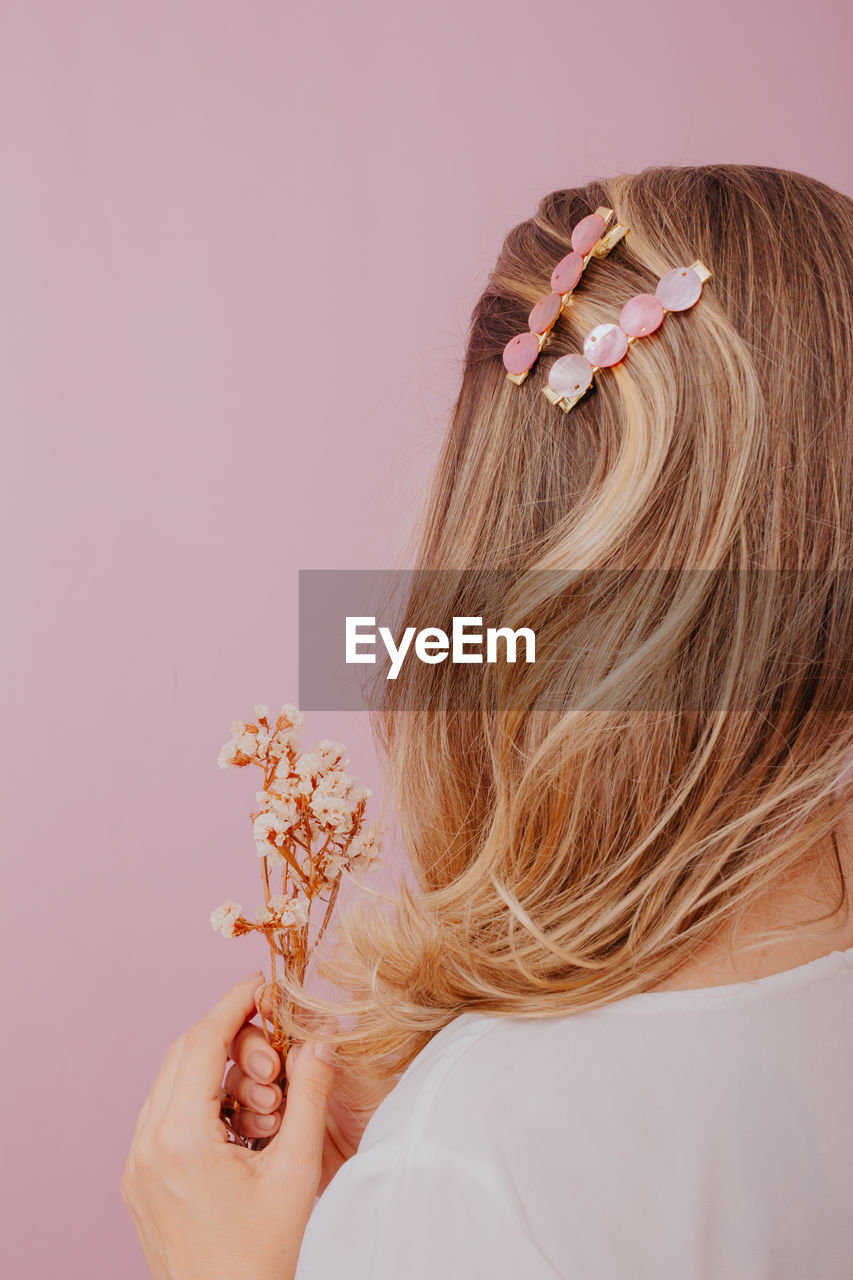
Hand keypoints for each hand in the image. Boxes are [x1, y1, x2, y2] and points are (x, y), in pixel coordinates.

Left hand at [121, 971, 337, 1279]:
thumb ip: (309, 1098)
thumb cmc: (264, 1259)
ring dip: (218, 1075)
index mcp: (179, 1139)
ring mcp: (137, 1169)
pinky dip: (202, 1104)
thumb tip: (318, 1043)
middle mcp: (146, 1148)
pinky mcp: (140, 1186)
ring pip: (172, 1086)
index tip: (262, 984)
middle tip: (276, 1060)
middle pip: (181, 1056)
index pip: (200, 1040)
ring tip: (266, 1104)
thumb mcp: (296, 1173)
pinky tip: (242, 1126)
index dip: (234, 1004)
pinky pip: (166, 1119)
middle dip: (231, 1041)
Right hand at [224, 988, 398, 1194]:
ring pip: (240, 1083)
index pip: (280, 1017)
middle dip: (251, 1051)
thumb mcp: (359, 1077)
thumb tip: (297, 1011)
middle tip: (269, 1069)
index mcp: (311, 1046)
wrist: (378, 1168)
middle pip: (249, 1046)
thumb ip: (326, 1048)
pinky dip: (247, 1119)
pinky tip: (268, 1127)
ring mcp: (275, 1103)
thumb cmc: (380, 1117)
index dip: (267, 1006)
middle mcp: (289, 1070)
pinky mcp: (268, 1135)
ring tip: (273, 1103)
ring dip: (248, 1087)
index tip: (262, 1000)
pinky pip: (241, 1120)